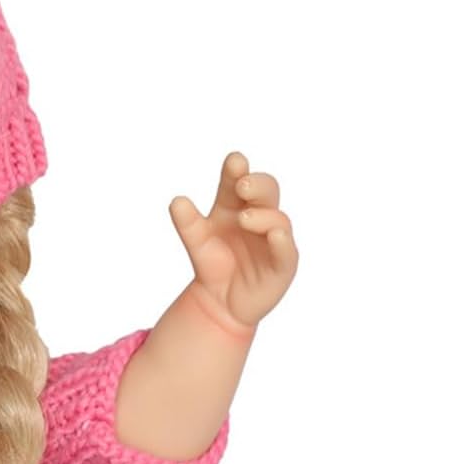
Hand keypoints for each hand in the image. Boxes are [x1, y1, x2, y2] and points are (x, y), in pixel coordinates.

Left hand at [169, 151, 299, 332]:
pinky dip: (281, 241)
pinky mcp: (282, 264)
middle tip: (241, 185)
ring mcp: (273, 239)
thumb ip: (188, 224)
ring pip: (277, 220)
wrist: (220, 302)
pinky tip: (274, 234)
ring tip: (244, 218)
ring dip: (263, 216)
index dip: (236, 171)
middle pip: (266, 192)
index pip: (238, 182)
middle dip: (256, 185)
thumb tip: (177, 201)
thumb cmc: (213, 264)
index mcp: (235, 206)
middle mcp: (258, 217)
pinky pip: (286, 250)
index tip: (234, 161)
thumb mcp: (196, 242)